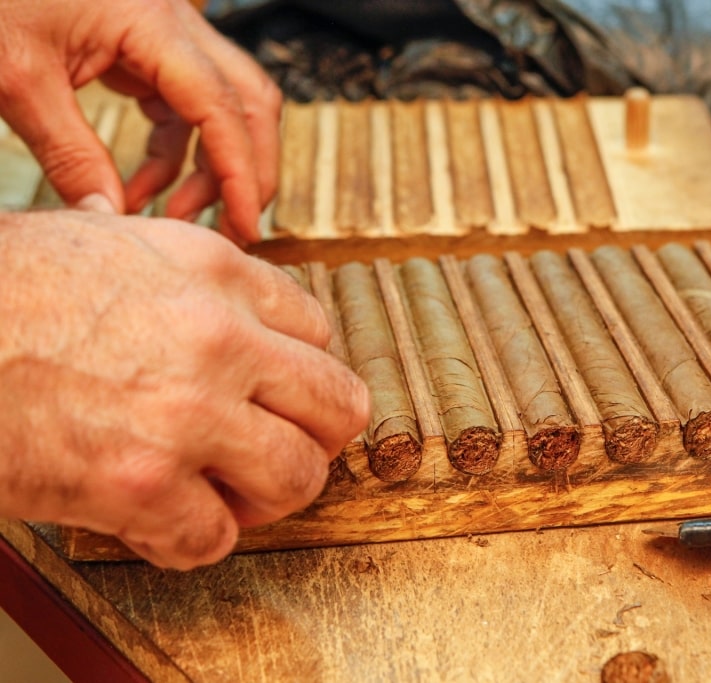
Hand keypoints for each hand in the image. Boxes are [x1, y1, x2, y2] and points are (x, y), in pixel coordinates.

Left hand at [0, 0, 279, 243]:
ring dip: (209, 166)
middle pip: (249, 102)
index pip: (221, 107)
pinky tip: (144, 187)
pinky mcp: (143, 46)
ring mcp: (162, 33)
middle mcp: (172, 22)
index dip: (239, 173)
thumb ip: (69, 155)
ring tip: (175, 215)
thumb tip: (107, 218)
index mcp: (151, 21)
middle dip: (248, 169)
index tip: (242, 226)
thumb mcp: (17, 79)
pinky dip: (174, 152)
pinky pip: (181, 106)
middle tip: (235, 227)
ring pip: (222, 106)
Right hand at [0, 211, 369, 568]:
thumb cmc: (5, 289)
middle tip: (277, 447)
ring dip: (263, 494)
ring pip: (296, 479)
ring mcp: (185, 415)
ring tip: (223, 488)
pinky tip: (158, 517)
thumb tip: (223, 284)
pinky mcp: (140, 487)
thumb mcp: (109, 240)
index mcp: (217, 272)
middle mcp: (219, 340)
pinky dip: (189, 539)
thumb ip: (185, 267)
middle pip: (337, 406)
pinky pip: (213, 539)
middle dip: (313, 436)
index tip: (279, 391)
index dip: (301, 370)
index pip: (320, 331)